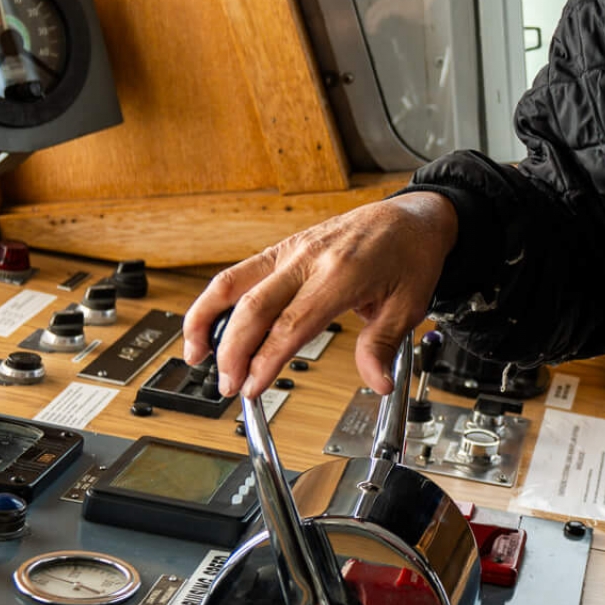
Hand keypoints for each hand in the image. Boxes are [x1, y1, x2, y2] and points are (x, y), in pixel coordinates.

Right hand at [182, 192, 460, 399]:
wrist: (411, 215)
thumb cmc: (410, 254)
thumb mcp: (409, 304)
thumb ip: (384, 345)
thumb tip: (376, 383)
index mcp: (341, 273)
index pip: (292, 324)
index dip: (266, 360)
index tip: (252, 389)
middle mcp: (309, 257)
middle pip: (254, 306)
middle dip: (232, 351)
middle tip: (227, 387)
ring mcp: (291, 249)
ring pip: (233, 282)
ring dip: (207, 320)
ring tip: (194, 356)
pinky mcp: (283, 248)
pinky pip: (240, 273)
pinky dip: (217, 300)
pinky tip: (208, 325)